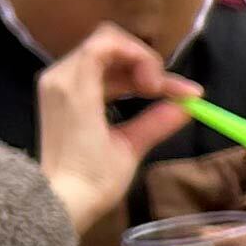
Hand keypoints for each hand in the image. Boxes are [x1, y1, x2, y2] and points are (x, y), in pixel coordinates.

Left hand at [33, 25, 204, 237]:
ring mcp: (56, 85)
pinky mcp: (59, 96)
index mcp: (74, 86)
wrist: (58, 203)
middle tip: (161, 90)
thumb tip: (189, 106)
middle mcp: (60, 77)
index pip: (109, 43)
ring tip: (156, 94)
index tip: (160, 88)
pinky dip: (118, 79)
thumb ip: (158, 121)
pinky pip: (93, 72)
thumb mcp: (129, 149)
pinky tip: (138, 96)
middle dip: (140, 62)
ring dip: (132, 71)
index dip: (142, 56)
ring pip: (102, 58)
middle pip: (106, 46)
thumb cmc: (92, 180)